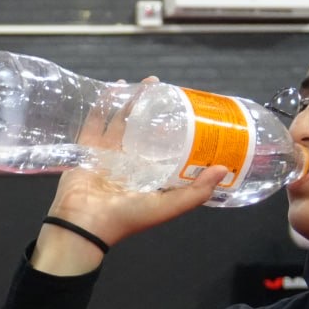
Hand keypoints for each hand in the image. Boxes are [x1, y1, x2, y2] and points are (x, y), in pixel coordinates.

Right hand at [30, 79, 227, 273]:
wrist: (85, 224)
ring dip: (132, 102)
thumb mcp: (168, 207)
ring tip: (146, 83)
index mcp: (148, 176)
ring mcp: (107, 154)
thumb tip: (222, 168)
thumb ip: (196, 192)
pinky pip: (96, 121)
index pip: (166, 148)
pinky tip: (115, 86)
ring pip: (122, 122)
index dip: (176, 130)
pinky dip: (104, 104)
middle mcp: (129, 163)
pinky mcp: (87, 149)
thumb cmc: (128, 216)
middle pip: (144, 131)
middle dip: (154, 110)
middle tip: (166, 91)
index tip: (187, 111)